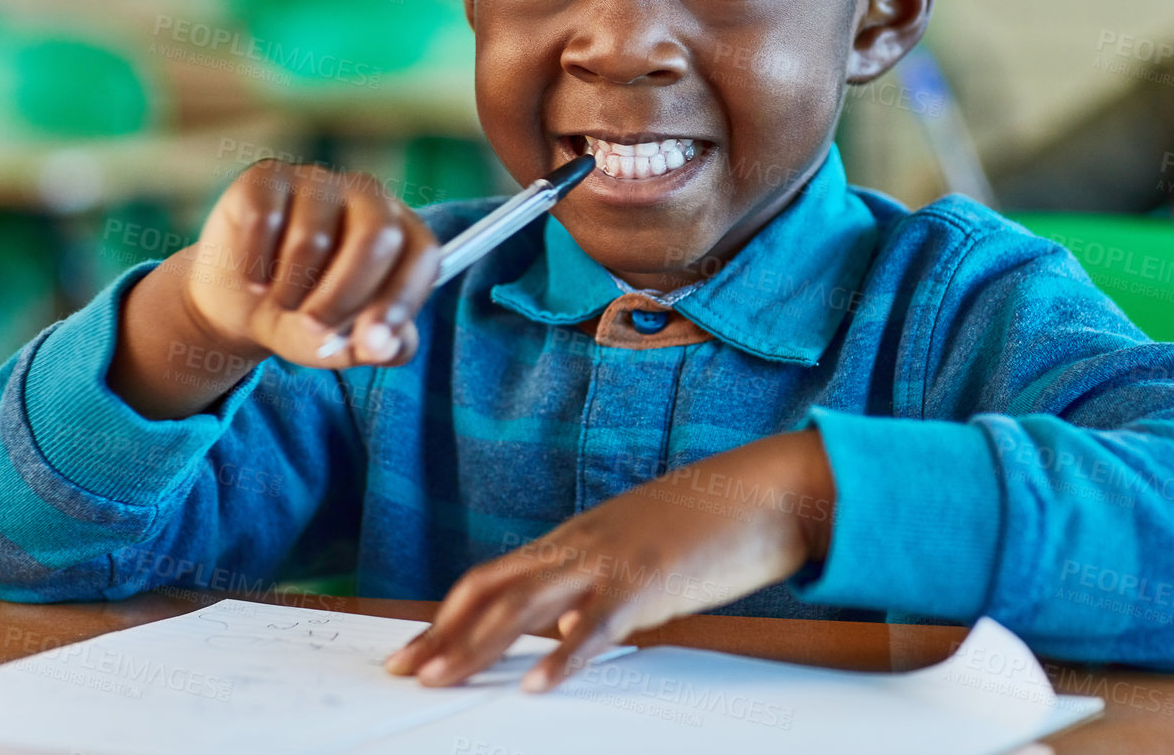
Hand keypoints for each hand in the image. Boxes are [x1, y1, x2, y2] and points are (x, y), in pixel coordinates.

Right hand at [107, 161, 440, 419]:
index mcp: (401, 231)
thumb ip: (377, 347)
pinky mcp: (267, 177)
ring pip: (313, 238)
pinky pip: (264, 220)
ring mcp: (317, 181)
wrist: (241, 299)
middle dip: (345, 296)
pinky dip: (255, 265)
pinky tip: (254, 280)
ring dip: (291, 289)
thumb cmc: (306, 314)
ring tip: (283, 301)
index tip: (373, 343)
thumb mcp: (343, 342)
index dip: (402, 299)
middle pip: (377, 237)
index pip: (422, 253)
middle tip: (315, 328)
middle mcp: (367, 195)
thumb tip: (388, 347)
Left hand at [383, 429, 835, 691]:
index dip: (449, 614)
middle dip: (443, 633)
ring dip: (478, 644)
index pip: (494, 576)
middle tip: (404, 671)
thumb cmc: (713, 521)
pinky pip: (597, 622)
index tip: (416, 648)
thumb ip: (600, 582)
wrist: (768, 488)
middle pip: (493, 589)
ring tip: (442, 680)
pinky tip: (538, 685)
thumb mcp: (640, 549)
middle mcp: (582, 545)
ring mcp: (613, 560)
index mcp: (578, 539)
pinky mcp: (650, 579)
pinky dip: (564, 655)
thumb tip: (570, 626)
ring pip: (527, 603)